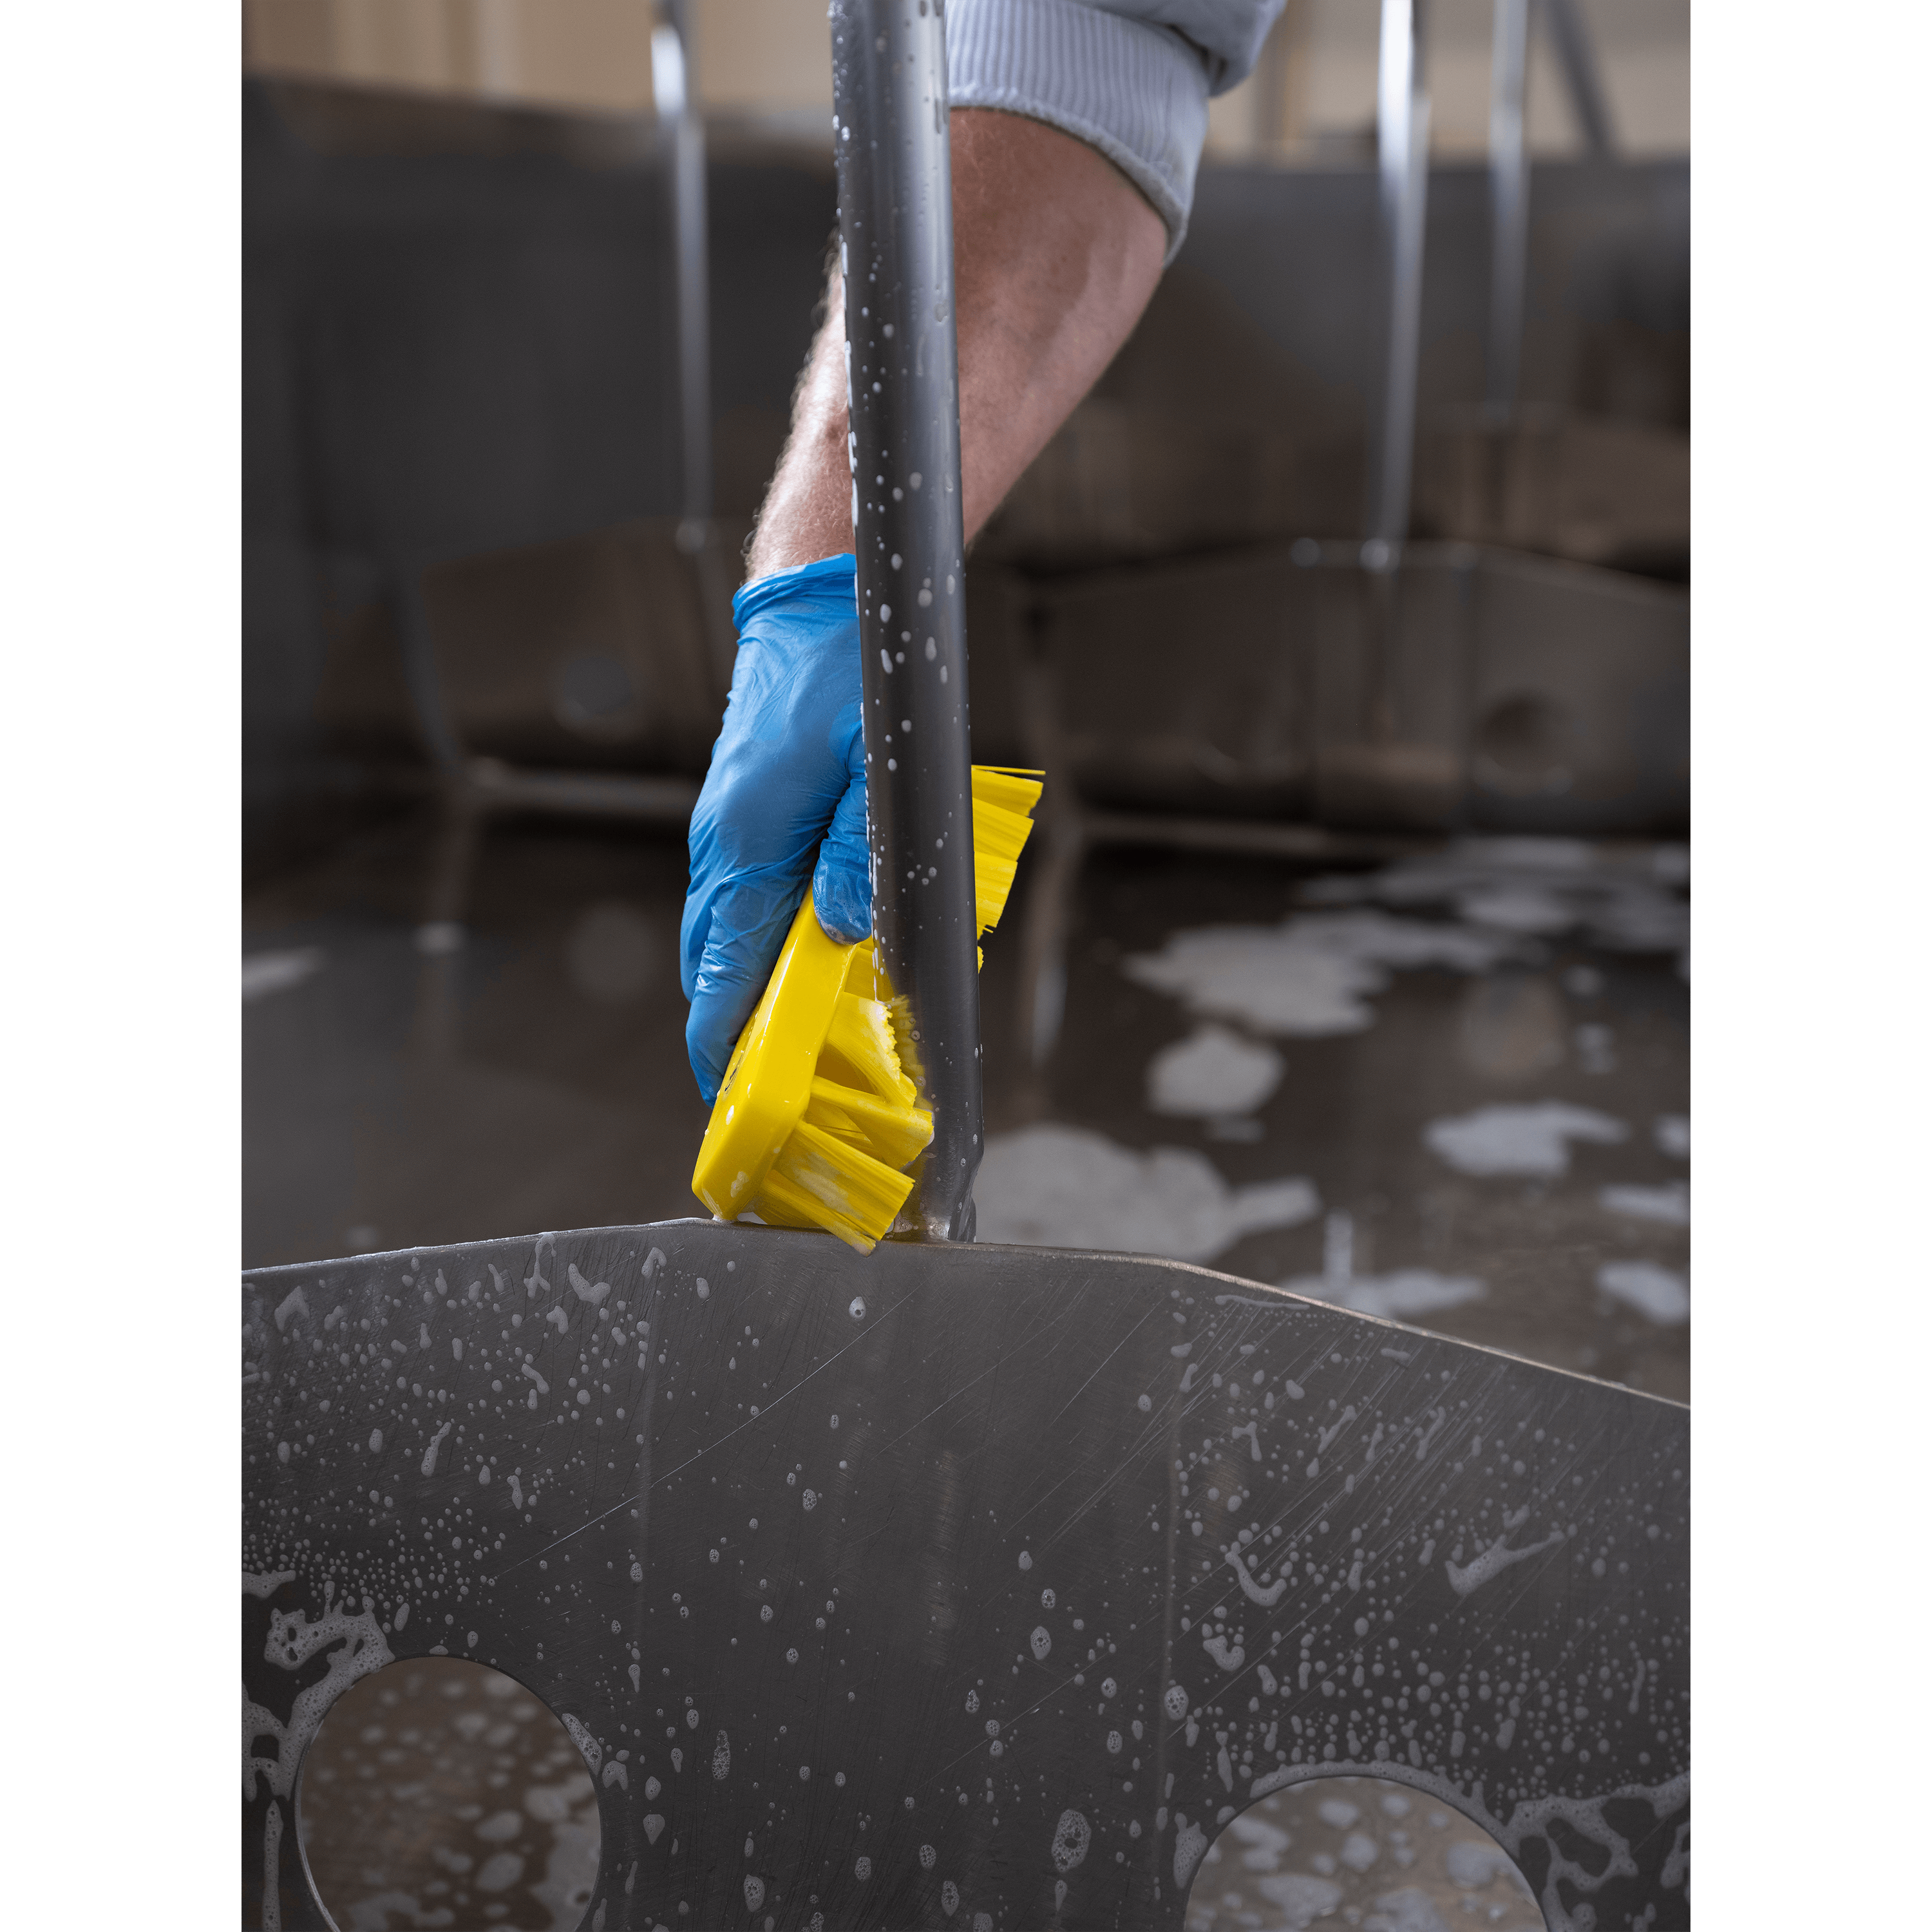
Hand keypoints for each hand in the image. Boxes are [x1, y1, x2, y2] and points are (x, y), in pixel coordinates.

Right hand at [680, 554, 871, 1102]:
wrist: (817, 602)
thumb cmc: (846, 676)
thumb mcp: (878, 770)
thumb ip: (863, 857)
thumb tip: (850, 932)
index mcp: (744, 848)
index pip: (720, 978)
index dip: (728, 1051)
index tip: (740, 1105)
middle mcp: (723, 848)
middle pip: (714, 969)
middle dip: (742, 1032)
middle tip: (789, 1086)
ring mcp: (727, 834)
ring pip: (729, 937)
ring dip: (758, 987)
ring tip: (808, 1036)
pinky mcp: (745, 819)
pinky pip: (747, 901)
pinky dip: (768, 941)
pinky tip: (817, 954)